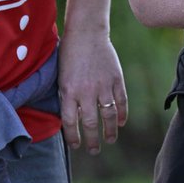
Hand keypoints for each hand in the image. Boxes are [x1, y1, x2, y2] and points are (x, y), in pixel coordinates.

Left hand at [58, 31, 127, 154]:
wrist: (86, 33)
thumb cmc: (69, 54)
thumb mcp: (61, 77)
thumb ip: (67, 97)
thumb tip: (72, 119)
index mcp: (68, 91)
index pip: (70, 122)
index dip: (73, 137)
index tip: (76, 145)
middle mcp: (86, 91)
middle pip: (90, 123)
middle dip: (92, 140)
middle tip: (94, 150)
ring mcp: (103, 85)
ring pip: (108, 116)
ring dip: (110, 131)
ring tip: (109, 140)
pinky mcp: (116, 79)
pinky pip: (121, 101)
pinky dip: (122, 114)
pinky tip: (121, 123)